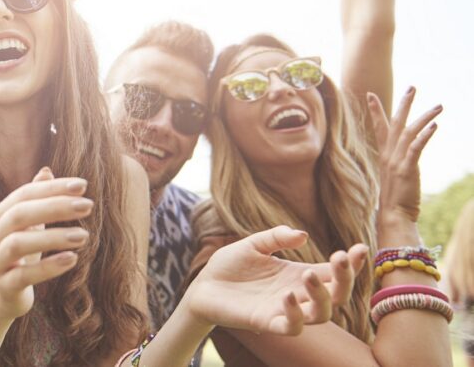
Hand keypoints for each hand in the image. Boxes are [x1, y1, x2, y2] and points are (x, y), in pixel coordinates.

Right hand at [0, 167, 91, 321]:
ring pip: (18, 244)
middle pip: (20, 214)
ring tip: (84, 236)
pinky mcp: (4, 286)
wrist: (1, 295)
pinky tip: (72, 260)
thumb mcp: (27, 226)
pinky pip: (23, 275)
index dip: (52, 188)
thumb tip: (46, 171)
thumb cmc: (20, 254)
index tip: (83, 185)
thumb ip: (35, 200)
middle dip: (55, 207)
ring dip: (53, 238)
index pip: (25, 194)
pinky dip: (48, 267)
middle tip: (88, 206)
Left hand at [184, 226, 367, 335]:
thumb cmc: (230, 265)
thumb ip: (276, 237)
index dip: (352, 263)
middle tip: (340, 257)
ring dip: (321, 296)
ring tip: (307, 274)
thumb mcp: (253, 244)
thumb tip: (303, 235)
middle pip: (336, 295)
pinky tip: (287, 295)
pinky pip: (291, 328)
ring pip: (320, 315)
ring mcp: (283, 310)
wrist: (202, 285)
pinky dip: (294, 315)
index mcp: (297, 274)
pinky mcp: (266, 322)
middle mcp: (297, 294)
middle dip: (345, 278)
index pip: (333, 272)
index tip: (360, 247)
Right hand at [366, 87, 441, 223]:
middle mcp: (388, 155)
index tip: (370, 95)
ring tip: (438, 106)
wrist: (393, 215)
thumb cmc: (396, 199)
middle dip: (403, 104)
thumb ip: (397, 164)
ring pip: (409, 132)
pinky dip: (424, 135)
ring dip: (424, 117)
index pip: (379, 128)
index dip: (375, 111)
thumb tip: (403, 159)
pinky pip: (415, 148)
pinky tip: (434, 126)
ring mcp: (396, 161)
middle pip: (395, 124)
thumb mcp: (395, 177)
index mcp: (384, 155)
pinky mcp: (406, 169)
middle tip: (412, 87)